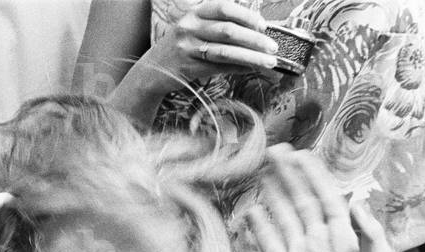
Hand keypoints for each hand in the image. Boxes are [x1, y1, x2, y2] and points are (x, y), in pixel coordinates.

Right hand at [138, 0, 277, 96]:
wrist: (152, 70)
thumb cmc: (180, 48)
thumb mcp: (193, 28)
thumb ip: (217, 24)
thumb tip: (253, 30)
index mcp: (193, 13)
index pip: (224, 8)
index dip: (246, 15)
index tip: (263, 25)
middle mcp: (189, 27)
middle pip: (228, 31)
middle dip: (254, 39)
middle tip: (272, 47)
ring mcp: (187, 48)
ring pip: (226, 52)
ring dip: (251, 58)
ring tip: (269, 62)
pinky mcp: (188, 68)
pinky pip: (218, 68)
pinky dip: (237, 69)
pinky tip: (250, 70)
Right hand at [247, 145, 393, 251]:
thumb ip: (371, 233)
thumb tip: (357, 203)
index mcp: (342, 232)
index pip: (324, 195)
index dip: (312, 175)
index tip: (300, 154)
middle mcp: (318, 238)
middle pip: (300, 200)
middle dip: (288, 176)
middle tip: (274, 151)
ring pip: (284, 218)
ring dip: (273, 197)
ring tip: (262, 173)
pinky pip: (271, 247)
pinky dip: (261, 230)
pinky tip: (253, 212)